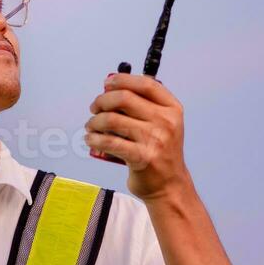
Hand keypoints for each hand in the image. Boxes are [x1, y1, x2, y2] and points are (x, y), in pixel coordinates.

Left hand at [86, 72, 190, 200]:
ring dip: (94, 121)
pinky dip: (94, 139)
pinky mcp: (142, 157)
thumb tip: (111, 88)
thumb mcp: (164, 124)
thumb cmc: (160, 152)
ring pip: (112, 119)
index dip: (122, 79)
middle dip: (102, 100)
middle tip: (94, 108)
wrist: (169, 185)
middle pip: (125, 98)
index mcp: (172, 109)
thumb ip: (145, 106)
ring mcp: (155, 140)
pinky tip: (91, 139)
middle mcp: (166, 122)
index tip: (107, 84)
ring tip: (91, 126)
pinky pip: (109, 142)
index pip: (146, 84)